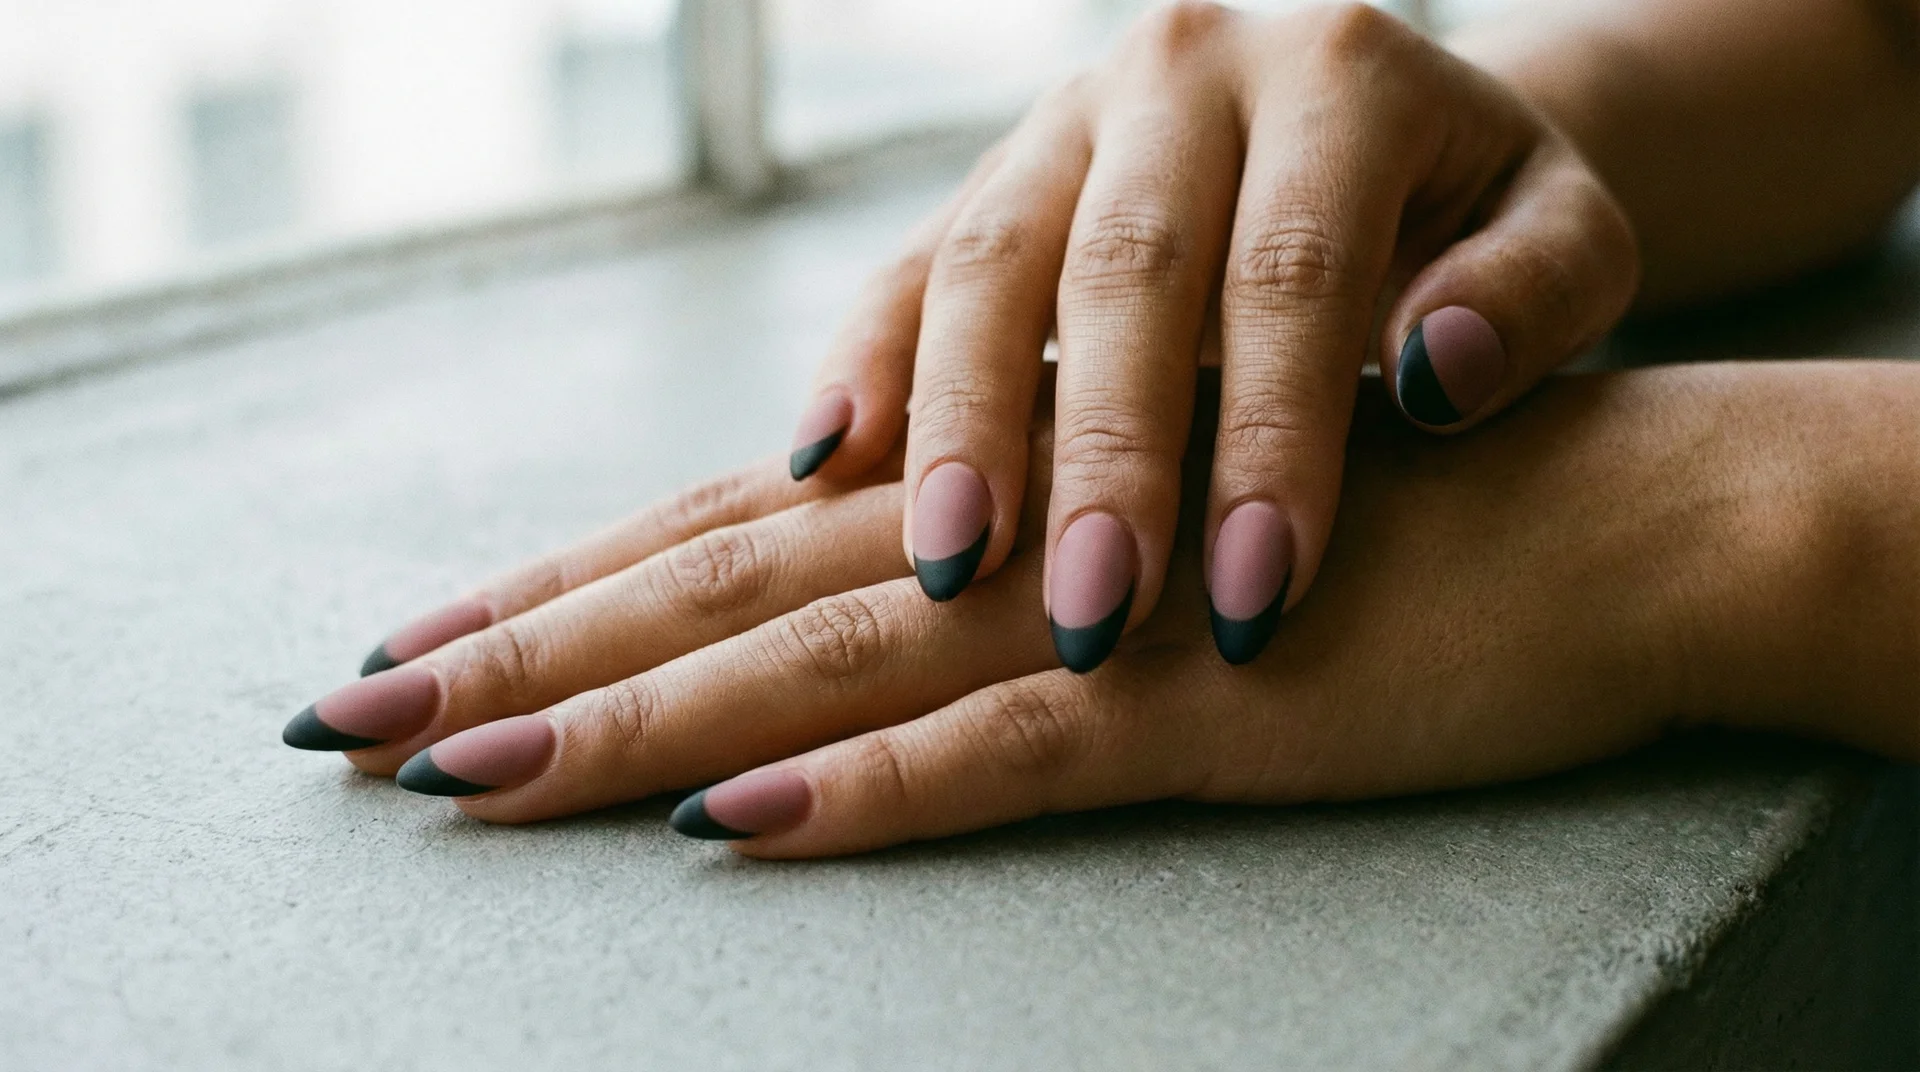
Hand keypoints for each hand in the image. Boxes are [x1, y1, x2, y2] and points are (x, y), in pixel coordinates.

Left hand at [284, 364, 1914, 857]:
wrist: (1599, 515)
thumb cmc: (1367, 522)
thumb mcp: (1148, 534)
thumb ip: (998, 569)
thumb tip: (843, 647)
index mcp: (982, 503)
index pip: (717, 541)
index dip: (553, 592)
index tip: (408, 647)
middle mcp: (1006, 543)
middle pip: (717, 600)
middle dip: (524, 659)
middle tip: (349, 724)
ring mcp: (1098, 623)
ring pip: (821, 673)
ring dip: (639, 730)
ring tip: (472, 781)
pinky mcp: (1208, 710)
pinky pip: (1017, 760)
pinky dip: (878, 800)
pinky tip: (744, 840)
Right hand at [783, 2, 1638, 671]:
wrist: (1389, 129)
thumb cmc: (1481, 217)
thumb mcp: (1566, 234)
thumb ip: (1534, 294)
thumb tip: (1436, 371)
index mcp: (1341, 74)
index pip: (1291, 272)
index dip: (1267, 441)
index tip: (1254, 601)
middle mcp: (1187, 68)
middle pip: (1122, 268)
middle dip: (1101, 458)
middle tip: (1087, 618)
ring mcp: (1072, 114)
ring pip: (989, 260)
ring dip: (959, 425)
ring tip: (944, 572)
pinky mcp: (999, 174)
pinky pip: (910, 263)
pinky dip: (866, 365)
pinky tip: (826, 468)